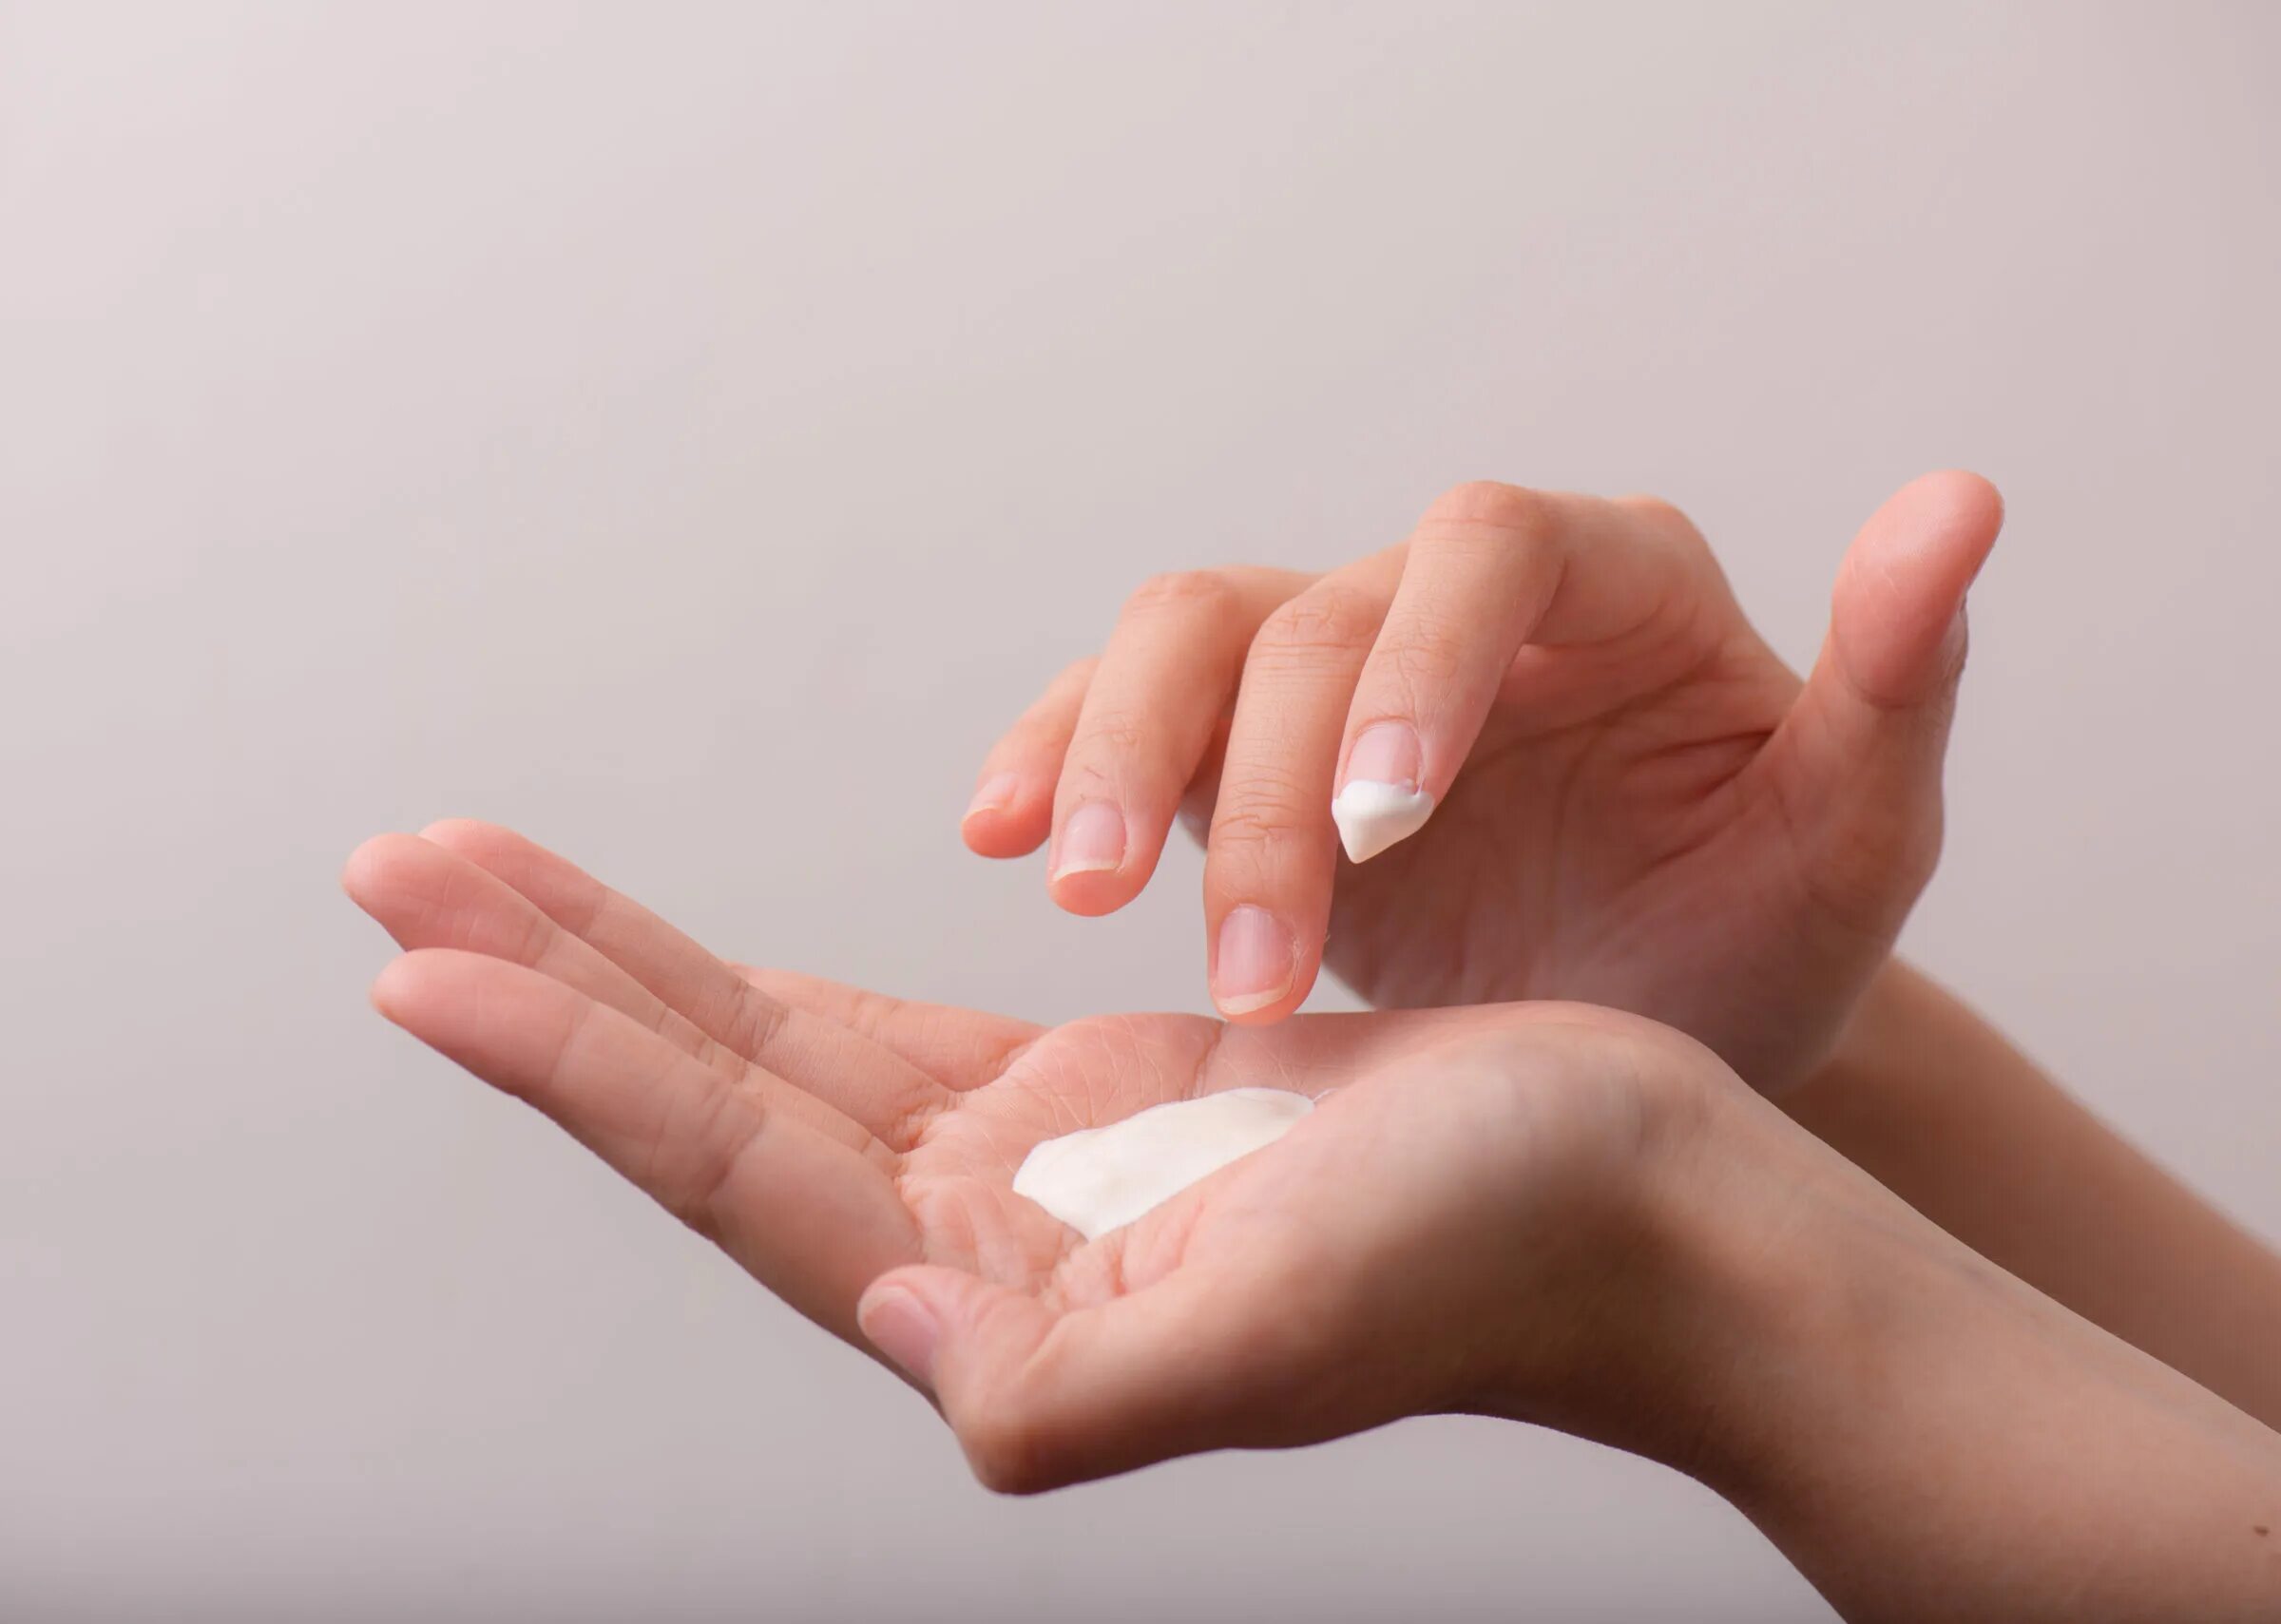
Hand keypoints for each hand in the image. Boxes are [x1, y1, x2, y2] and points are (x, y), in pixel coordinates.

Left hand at [343, 820, 1728, 1489]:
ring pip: (770, 1050)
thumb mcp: (1298, 1327)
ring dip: (625, 964)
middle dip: (547, 980)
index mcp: (1001, 1296)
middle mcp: (979, 1239)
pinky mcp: (1089, 1099)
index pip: (733, 1164)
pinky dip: (763, 984)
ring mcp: (1023, 1171)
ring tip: (486, 871)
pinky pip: (874, 1026)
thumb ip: (1087, 1390)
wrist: (1639, 1205)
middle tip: (393, 865)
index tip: (421, 959)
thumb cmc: (1505, 1248)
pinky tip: (694, 966)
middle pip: (708, 1095)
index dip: (575, 1064)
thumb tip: (913, 1339)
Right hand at [963, 472, 2002, 1090]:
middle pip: (1303, 608)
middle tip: (1249, 962)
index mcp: (1607, 585)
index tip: (1384, 822)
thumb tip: (1959, 501)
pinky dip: (1049, 755)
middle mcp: (1451, 600)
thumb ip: (1893, 682)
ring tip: (1067, 891)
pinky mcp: (1234, 745)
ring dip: (1112, 753)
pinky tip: (1000, 834)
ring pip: (1185, 635)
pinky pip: (1121, 717)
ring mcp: (1328, 664)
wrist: (1646, 1046)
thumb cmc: (1755, 941)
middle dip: (1258, 785)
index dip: (1417, 658)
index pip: (1486, 548)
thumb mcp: (1850, 840)